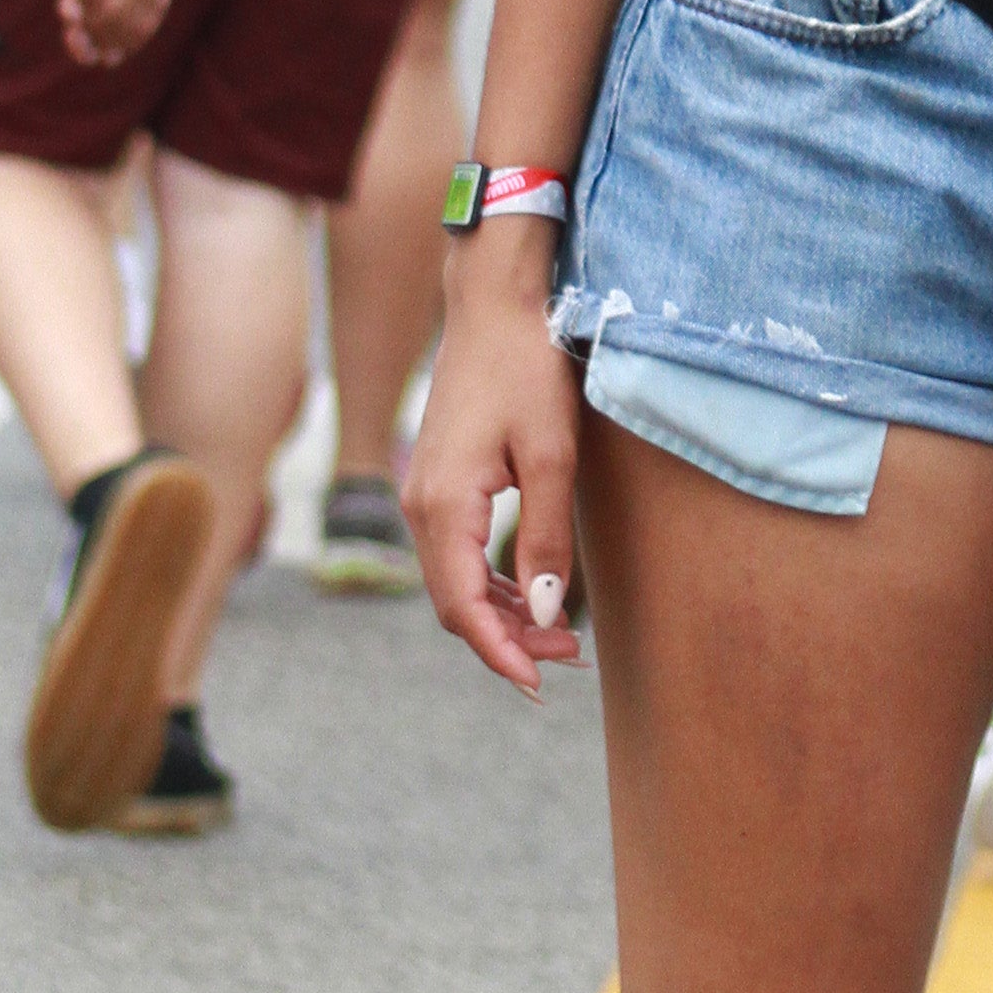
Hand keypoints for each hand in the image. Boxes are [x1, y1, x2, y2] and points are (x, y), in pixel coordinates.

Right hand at [406, 254, 588, 692]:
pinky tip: (534, 593)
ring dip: (505, 614)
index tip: (539, 683)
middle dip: (509, 639)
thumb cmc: (527, 371)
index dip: (499, 652)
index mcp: (442, 506)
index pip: (460, 605)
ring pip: (457, 582)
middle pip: (456, 602)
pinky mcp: (439, 486)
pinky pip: (459, 554)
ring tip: (564, 636)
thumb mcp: (552, 456)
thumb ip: (546, 538)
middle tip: (571, 659)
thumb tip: (548, 613)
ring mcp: (425, 497)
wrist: (494, 308)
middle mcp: (421, 508)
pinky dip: (494, 583)